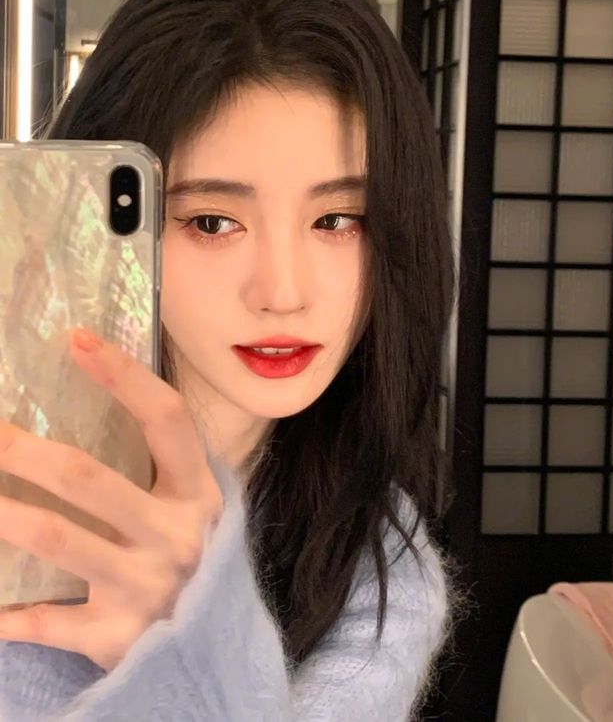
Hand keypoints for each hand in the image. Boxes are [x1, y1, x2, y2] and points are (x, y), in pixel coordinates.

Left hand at [0, 327, 223, 671]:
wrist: (215, 650)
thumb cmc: (193, 556)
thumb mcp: (189, 506)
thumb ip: (157, 465)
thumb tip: (97, 399)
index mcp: (196, 492)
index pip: (165, 419)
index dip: (124, 377)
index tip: (77, 339)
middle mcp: (176, 534)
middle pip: (89, 478)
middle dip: (26, 451)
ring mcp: (147, 587)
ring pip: (60, 540)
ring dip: (4, 514)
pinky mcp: (118, 637)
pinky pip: (49, 621)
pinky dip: (9, 613)